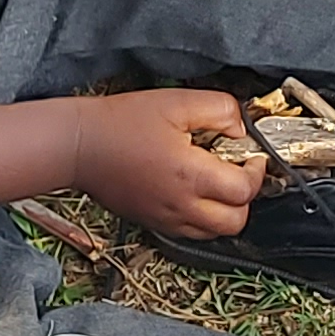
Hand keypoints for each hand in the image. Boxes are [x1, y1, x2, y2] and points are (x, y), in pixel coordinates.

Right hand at [65, 93, 264, 241]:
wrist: (78, 145)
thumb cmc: (121, 123)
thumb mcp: (177, 101)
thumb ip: (220, 110)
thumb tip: (241, 129)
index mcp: (191, 176)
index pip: (245, 190)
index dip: (256, 172)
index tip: (251, 156)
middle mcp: (181, 206)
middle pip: (235, 221)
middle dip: (245, 197)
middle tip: (236, 172)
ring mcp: (165, 220)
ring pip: (214, 233)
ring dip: (225, 211)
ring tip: (215, 182)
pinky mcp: (152, 223)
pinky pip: (191, 234)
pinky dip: (202, 219)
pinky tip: (193, 192)